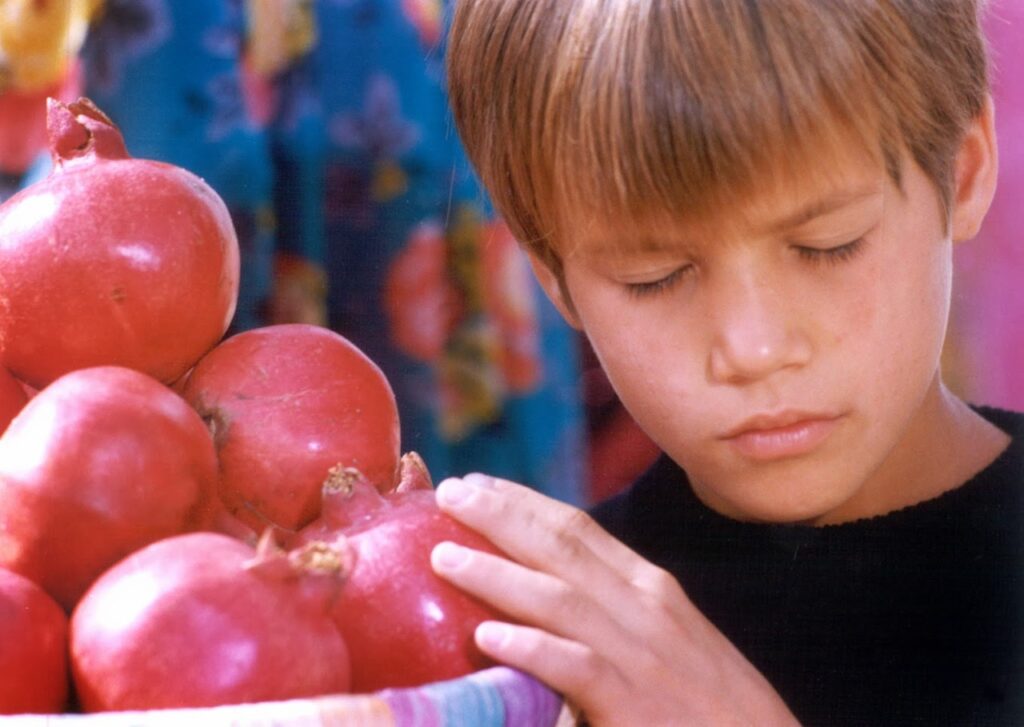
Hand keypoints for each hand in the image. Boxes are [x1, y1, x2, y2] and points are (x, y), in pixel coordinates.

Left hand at [431, 474, 798, 726]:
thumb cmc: (710, 703)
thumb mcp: (666, 639)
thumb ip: (613, 611)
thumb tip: (548, 594)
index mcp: (649, 587)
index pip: (577, 529)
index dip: (521, 502)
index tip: (477, 484)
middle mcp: (645, 607)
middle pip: (561, 547)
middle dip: (499, 516)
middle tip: (447, 495)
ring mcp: (641, 655)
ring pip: (559, 600)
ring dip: (497, 575)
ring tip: (443, 558)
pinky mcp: (635, 706)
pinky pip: (577, 669)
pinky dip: (533, 648)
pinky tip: (490, 637)